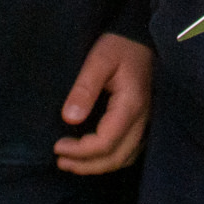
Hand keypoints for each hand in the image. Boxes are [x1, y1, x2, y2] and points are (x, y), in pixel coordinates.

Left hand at [54, 31, 151, 174]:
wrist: (141, 37)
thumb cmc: (119, 46)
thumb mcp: (98, 60)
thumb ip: (84, 89)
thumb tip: (69, 119)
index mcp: (131, 105)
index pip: (106, 143)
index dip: (80, 152)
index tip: (57, 146)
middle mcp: (143, 119)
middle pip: (116, 157)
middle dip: (86, 165)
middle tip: (60, 161)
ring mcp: (146, 122)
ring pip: (124, 158)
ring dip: (97, 166)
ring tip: (71, 163)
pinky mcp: (144, 122)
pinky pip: (129, 151)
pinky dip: (109, 159)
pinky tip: (92, 156)